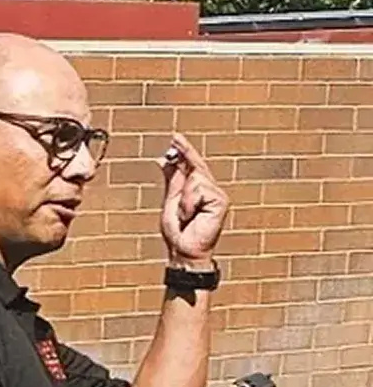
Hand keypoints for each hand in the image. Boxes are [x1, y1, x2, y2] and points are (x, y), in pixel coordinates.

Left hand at [159, 133, 228, 266]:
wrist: (184, 250)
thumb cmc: (177, 231)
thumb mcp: (170, 201)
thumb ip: (172, 180)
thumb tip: (164, 159)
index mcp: (198, 189)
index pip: (192, 165)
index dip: (185, 151)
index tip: (175, 137)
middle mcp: (210, 189)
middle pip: (196, 166)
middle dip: (185, 153)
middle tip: (175, 137)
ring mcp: (217, 194)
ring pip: (195, 178)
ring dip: (183, 199)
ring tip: (184, 215)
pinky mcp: (221, 200)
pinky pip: (199, 190)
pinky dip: (189, 204)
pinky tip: (191, 216)